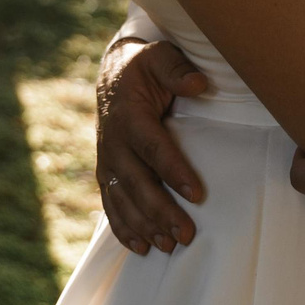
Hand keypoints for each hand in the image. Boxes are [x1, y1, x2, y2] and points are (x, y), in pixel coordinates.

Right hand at [96, 36, 210, 254]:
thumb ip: (177, 69)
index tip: (197, 194)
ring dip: (144, 226)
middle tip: (186, 235)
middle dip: (160, 211)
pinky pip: (110, 204)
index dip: (173, 171)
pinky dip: (123, 228)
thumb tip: (199, 84)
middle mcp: (113, 142)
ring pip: (122, 199)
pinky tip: (141, 247)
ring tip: (168, 247)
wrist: (114, 74)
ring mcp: (107, 160)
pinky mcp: (106, 173)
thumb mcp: (160, 57)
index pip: (152, 147)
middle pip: (136, 182)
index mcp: (129, 115)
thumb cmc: (146, 68)